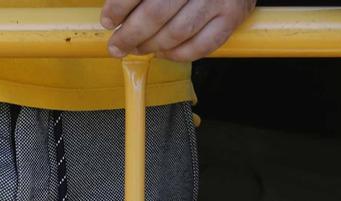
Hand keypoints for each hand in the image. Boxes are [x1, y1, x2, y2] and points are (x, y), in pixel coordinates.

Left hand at [101, 0, 253, 60]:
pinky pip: (201, 46)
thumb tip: (115, 11)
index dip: (119, 6)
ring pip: (177, 33)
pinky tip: (164, 52)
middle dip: (130, 34)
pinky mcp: (232, 16)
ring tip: (139, 48)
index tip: (108, 20)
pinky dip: (178, 54)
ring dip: (152, 46)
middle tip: (117, 45)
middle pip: (156, 13)